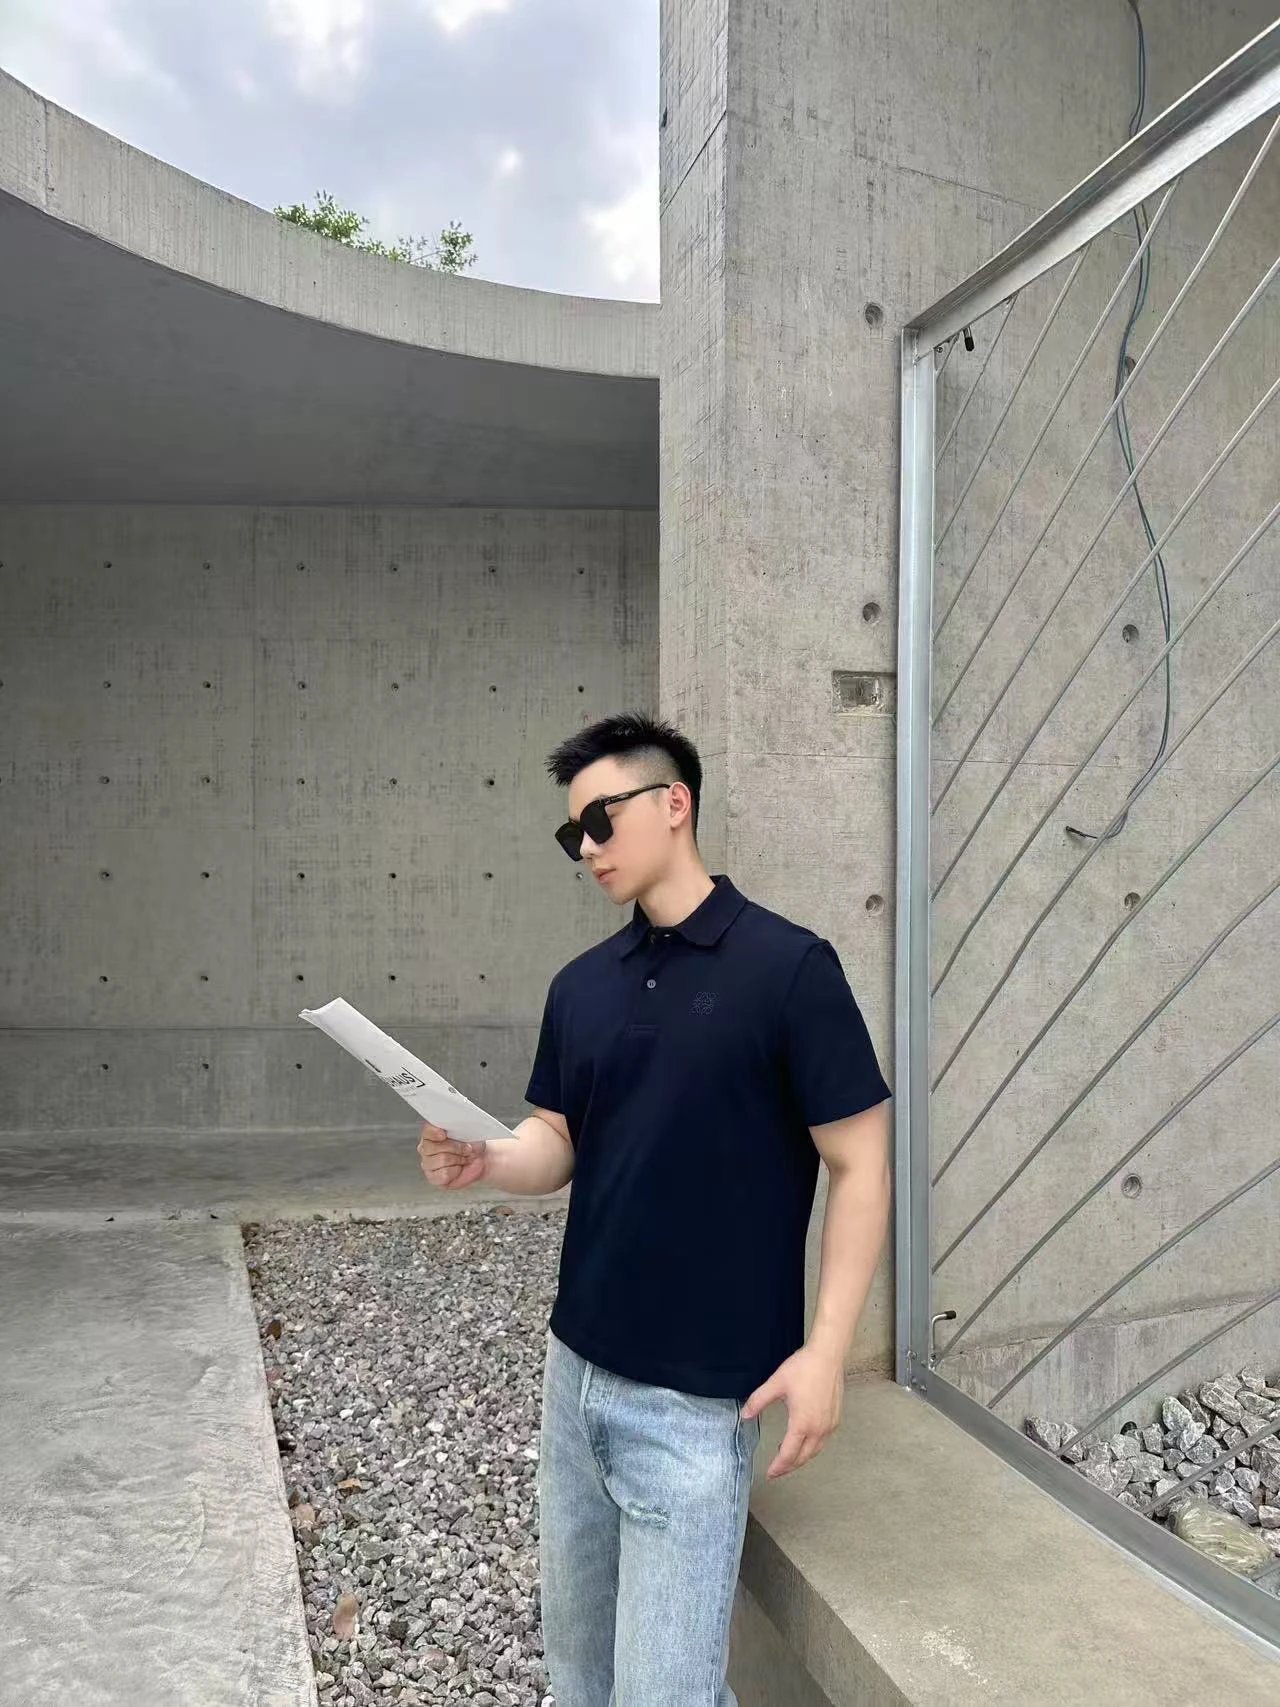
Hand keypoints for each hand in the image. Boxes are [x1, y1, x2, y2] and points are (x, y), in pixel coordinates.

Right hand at [417, 1120, 487, 1190]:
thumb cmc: (472, 1146)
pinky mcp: (433, 1178)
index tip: (443, 1134)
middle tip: (466, 1149)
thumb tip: (457, 1131)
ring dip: (458, 1159)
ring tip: (464, 1159)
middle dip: (455, 1148)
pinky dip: (456, 1171)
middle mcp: (426, 1148)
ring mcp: (427, 1164)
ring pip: (442, 1159)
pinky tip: (458, 1168)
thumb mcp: (469, 1133)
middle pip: (432, 1147)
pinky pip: (444, 1174)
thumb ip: (459, 1129)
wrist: (480, 1162)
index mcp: (432, 1133)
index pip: (426, 1131)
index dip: (434, 1132)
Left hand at [739, 1345, 843, 1478]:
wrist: (828, 1356)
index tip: (769, 1473)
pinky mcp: (835, 1419)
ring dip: (801, 1458)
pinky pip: (823, 1441)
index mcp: (802, 1424)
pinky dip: (812, 1448)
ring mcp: (829, 1425)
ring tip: (788, 1458)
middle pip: (803, 1458)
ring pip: (815, 1451)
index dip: (778, 1467)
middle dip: (789, 1467)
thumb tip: (745, 1416)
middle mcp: (818, 1429)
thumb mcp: (776, 1384)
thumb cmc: (803, 1368)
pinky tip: (804, 1442)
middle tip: (776, 1471)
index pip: (788, 1454)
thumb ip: (758, 1401)